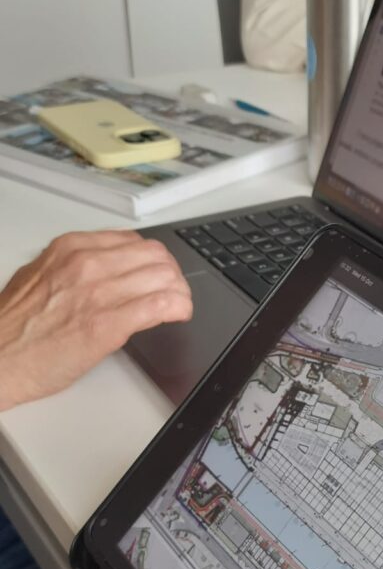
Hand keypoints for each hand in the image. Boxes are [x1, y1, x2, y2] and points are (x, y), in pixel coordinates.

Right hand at [0, 230, 192, 410]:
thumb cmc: (13, 326)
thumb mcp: (41, 277)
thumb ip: (74, 267)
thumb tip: (105, 269)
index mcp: (71, 249)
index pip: (133, 241)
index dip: (153, 259)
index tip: (157, 273)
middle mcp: (87, 264)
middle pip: (155, 256)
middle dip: (172, 274)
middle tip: (174, 291)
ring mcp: (98, 292)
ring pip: (165, 277)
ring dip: (180, 292)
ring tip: (179, 306)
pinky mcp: (108, 324)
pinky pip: (160, 305)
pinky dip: (178, 308)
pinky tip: (179, 315)